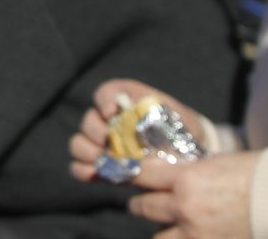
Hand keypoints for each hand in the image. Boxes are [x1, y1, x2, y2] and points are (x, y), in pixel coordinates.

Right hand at [70, 79, 207, 188]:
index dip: (103, 101)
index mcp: (124, 100)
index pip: (105, 93)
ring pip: (78, 143)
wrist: (189, 156)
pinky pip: (79, 167)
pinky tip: (94, 174)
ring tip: (103, 160)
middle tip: (109, 142)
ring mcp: (102, 144)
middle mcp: (108, 120)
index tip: (111, 113)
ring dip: (87, 151)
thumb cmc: (180, 129)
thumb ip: (153, 108)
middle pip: (88, 120)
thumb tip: (131, 113)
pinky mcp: (101, 166)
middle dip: (95, 132)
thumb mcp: (173, 113)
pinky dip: (82, 170)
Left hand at [126, 152, 258, 238]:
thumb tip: (166, 172)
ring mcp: (195, 233)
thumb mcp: (215, 163)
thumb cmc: (257, 175)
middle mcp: (185, 207)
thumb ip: (187, 170)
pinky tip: (187, 232)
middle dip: (143, 203)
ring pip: (157, 237)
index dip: (130, 174)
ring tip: (170, 223)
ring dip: (160, 229)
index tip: (127, 174)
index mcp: (185, 179)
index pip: (138, 175)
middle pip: (141, 207)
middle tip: (150, 201)